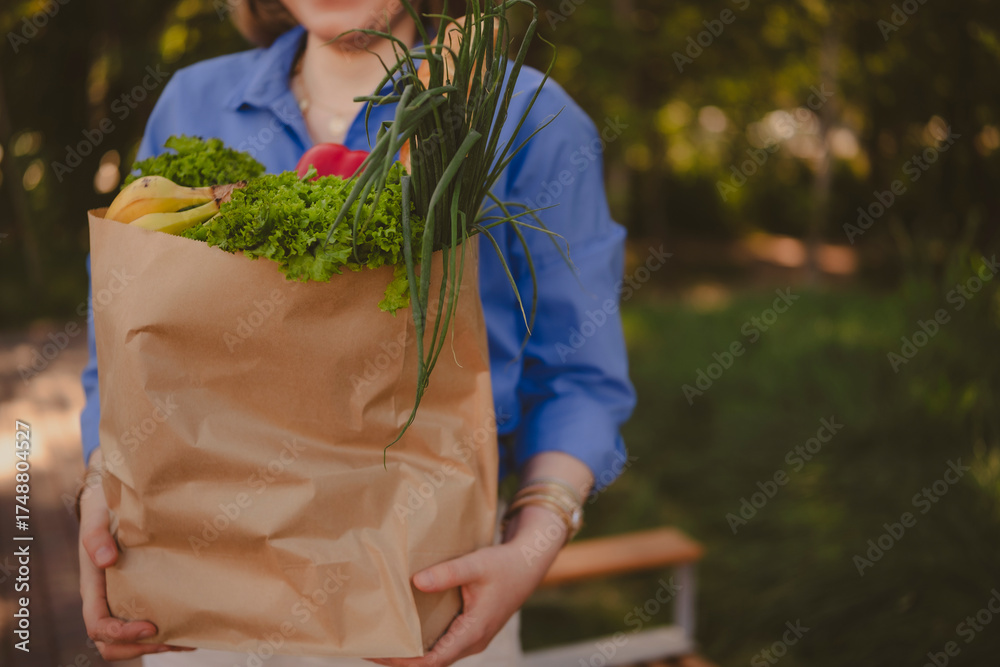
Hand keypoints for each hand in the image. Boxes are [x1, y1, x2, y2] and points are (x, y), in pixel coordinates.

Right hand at [78, 449, 195, 660]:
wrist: (112, 498)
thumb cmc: (103, 508)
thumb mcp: (96, 516)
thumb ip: (94, 535)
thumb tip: (105, 560)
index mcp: (93, 586)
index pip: (98, 626)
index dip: (121, 634)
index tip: (150, 626)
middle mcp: (107, 599)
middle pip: (111, 645)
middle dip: (140, 649)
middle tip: (173, 640)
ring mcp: (123, 598)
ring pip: (131, 640)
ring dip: (157, 644)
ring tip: (189, 638)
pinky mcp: (141, 592)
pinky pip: (148, 622)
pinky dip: (168, 630)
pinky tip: (193, 626)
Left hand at [365, 504, 566, 666]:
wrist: (529, 564)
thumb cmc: (504, 564)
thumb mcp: (476, 564)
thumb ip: (447, 573)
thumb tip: (415, 583)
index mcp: (473, 632)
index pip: (432, 661)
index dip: (404, 660)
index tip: (379, 651)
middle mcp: (471, 641)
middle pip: (430, 662)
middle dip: (400, 658)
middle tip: (369, 645)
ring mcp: (471, 638)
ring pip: (436, 655)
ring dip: (410, 652)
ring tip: (382, 638)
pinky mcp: (469, 630)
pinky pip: (441, 644)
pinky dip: (421, 641)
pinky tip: (405, 628)